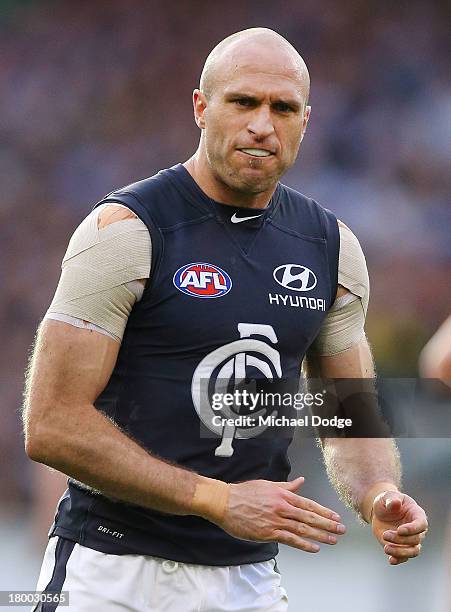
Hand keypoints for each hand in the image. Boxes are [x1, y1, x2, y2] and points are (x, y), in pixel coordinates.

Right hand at [219, 476, 345, 552]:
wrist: (225, 502)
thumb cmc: (244, 493)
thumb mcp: (267, 485)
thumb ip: (286, 486)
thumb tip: (300, 481)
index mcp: (282, 495)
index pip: (308, 505)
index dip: (324, 512)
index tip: (335, 517)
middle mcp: (282, 508)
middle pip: (310, 518)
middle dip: (327, 524)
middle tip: (340, 530)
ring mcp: (275, 521)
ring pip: (303, 530)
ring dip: (320, 536)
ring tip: (332, 540)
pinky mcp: (268, 533)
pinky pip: (290, 540)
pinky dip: (304, 544)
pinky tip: (314, 548)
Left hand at [371, 491, 427, 564]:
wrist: (381, 512)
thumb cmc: (387, 501)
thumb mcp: (387, 496)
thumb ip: (391, 499)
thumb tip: (395, 503)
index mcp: (417, 514)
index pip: (421, 524)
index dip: (412, 529)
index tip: (399, 530)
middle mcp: (417, 530)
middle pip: (415, 539)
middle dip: (400, 539)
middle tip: (385, 534)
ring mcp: (410, 540)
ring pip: (413, 551)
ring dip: (400, 552)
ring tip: (386, 548)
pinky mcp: (402, 547)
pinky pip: (404, 557)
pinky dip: (398, 560)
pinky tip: (391, 560)